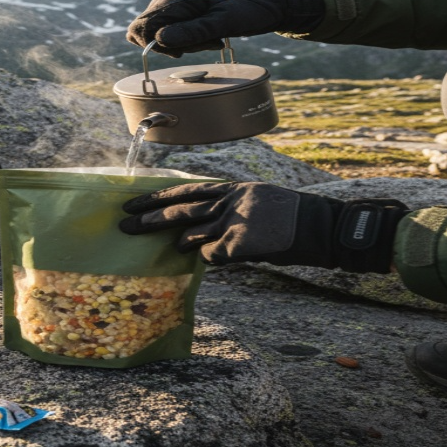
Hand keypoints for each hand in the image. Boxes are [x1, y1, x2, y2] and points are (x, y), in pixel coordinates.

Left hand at [117, 182, 407, 272]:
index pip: (187, 190)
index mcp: (233, 188)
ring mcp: (234, 221)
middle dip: (149, 218)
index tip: (133, 200)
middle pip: (180, 209)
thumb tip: (203, 226)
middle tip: (124, 225)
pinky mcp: (241, 243)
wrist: (322, 227)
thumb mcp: (259, 202)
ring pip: (193, 233)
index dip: (158, 196)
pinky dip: (212, 258)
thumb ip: (230, 208)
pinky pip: (214, 255)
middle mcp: (230, 201)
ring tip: (169, 247)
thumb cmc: (293, 217)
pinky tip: (218, 258)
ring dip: (179, 242)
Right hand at [125, 0, 323, 57]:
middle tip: (199, 44)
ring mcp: (170, 13)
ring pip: (157, 41)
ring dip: (183, 47)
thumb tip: (159, 40)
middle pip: (145, 37)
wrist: (258, 5)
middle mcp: (165, 5)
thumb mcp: (222, 23)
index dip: (154, 47)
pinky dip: (187, 46)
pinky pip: (170, 40)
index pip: (138, 30)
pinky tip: (206, 41)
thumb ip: (192, 31)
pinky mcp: (178, 21)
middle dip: (170, 48)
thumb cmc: (244, 11)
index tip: (180, 50)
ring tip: (209, 40)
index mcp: (171, 3)